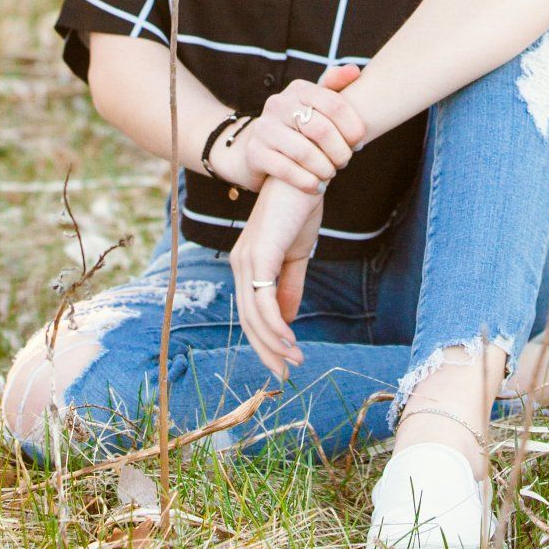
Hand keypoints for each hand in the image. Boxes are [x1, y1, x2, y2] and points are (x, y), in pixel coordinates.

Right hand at [217, 64, 366, 195]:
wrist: (257, 150)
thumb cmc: (296, 128)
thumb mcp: (313, 104)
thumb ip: (333, 87)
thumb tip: (354, 70)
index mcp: (298, 89)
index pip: (335, 104)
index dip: (353, 127)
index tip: (360, 143)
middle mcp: (278, 104)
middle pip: (321, 130)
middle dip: (340, 151)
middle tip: (345, 162)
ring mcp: (264, 127)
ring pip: (305, 152)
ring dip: (325, 169)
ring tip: (331, 174)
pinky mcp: (255, 152)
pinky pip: (287, 170)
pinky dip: (308, 182)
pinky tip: (317, 186)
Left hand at [230, 178, 322, 379]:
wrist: (306, 174)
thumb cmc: (301, 208)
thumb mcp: (297, 252)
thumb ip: (290, 284)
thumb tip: (287, 320)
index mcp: (249, 262)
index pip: (251, 311)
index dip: (265, 339)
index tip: (283, 362)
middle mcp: (241, 263)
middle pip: (248, 319)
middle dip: (266, 350)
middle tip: (285, 374)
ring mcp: (247, 260)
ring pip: (254, 316)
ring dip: (274, 343)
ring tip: (293, 362)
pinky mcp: (259, 256)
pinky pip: (263, 301)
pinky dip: (275, 326)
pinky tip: (290, 341)